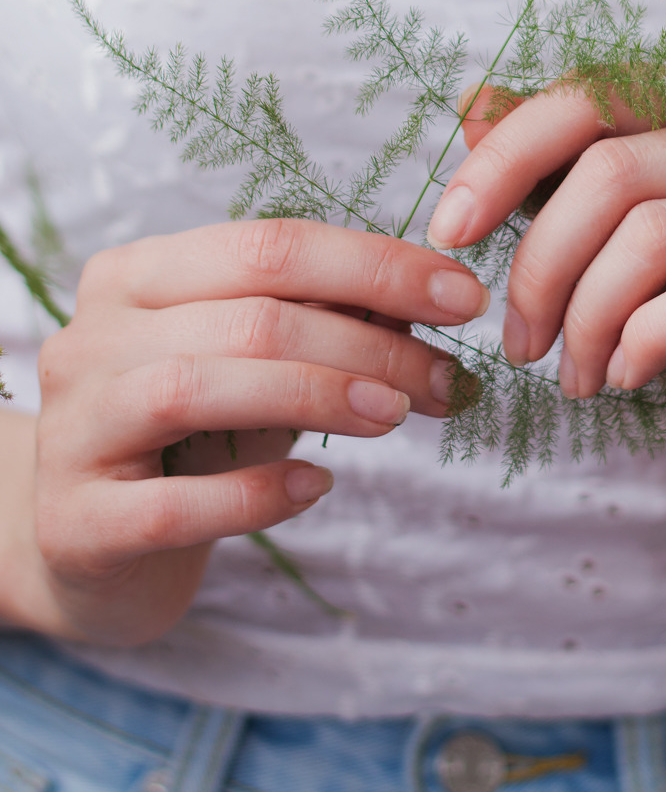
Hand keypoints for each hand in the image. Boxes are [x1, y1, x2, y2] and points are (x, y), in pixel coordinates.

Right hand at [24, 218, 488, 644]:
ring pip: (200, 387)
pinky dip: (258, 493)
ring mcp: (75, 427)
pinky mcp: (77, 523)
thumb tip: (431, 297)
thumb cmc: (189, 436)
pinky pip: (176, 504)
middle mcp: (92, 336)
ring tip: (396, 414)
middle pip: (248, 315)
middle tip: (444, 377)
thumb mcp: (256, 363)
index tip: (464, 298)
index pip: (270, 246)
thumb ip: (325, 322)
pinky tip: (318, 484)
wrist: (87, 545)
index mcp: (136, 274)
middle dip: (369, 342)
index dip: (376, 267)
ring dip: (319, 395)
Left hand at [428, 80, 665, 568]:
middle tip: (521, 339)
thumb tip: (474, 100)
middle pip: (615, 167)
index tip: (450, 229)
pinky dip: (645, 343)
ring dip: (588, 318)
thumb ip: (563, 171)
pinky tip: (631, 377)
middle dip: (541, 262)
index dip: (508, 154)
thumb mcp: (627, 244)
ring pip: (654, 235)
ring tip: (577, 373)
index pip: (600, 92)